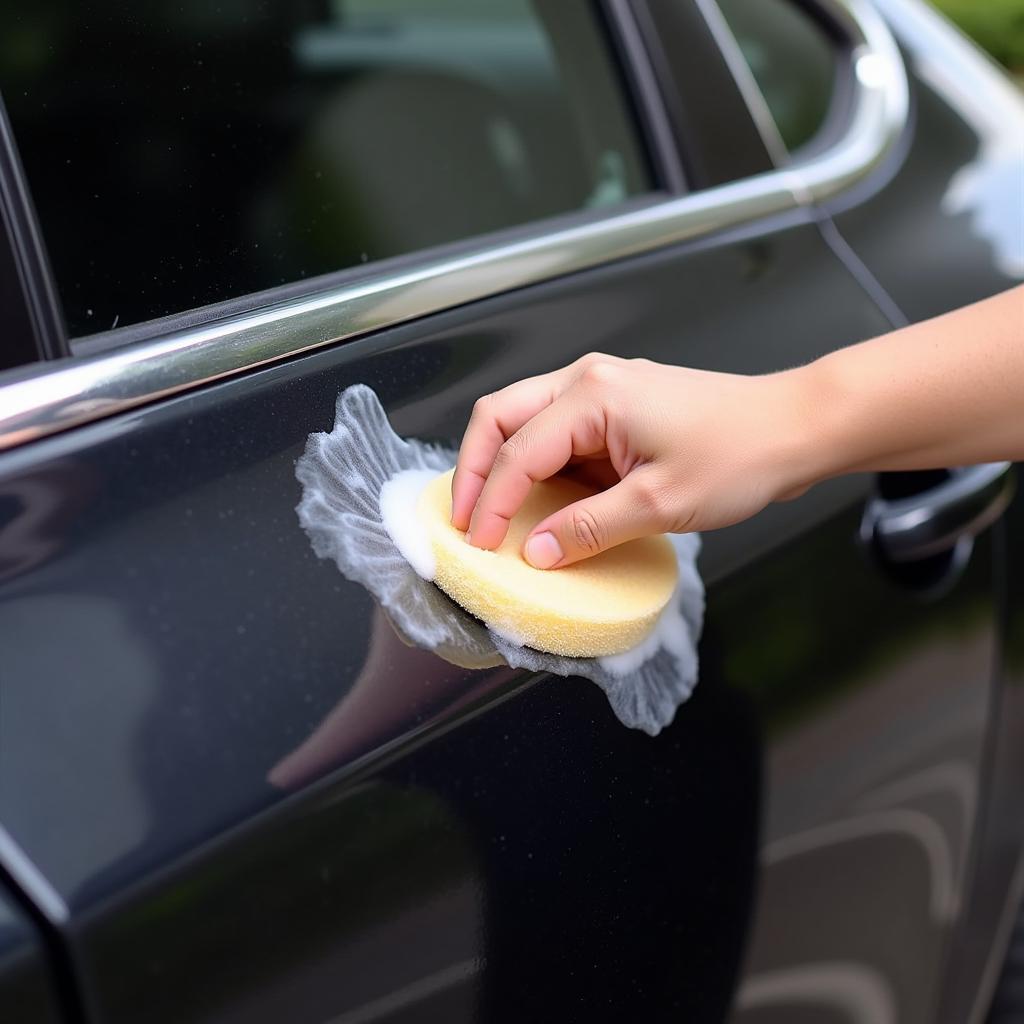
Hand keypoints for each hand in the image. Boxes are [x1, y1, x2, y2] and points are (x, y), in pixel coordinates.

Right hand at [451, 353, 811, 567]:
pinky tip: (541, 502)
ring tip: (494, 514)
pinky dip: (540, 467)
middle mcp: (588, 380)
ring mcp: (603, 390)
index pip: (518, 451)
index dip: (491, 502)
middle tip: (466, 518)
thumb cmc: (741, 455)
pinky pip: (559, 434)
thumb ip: (587, 528)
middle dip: (476, 468)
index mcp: (593, 396)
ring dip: (505, 465)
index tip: (479, 544)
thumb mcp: (659, 504)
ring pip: (525, 420)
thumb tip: (535, 552)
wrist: (794, 429)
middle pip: (501, 415)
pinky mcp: (617, 408)